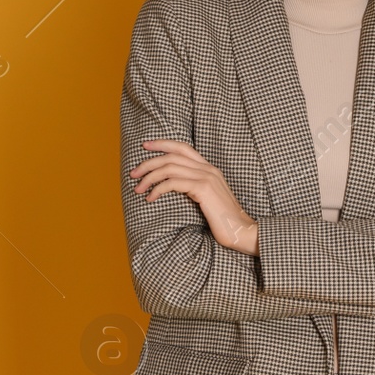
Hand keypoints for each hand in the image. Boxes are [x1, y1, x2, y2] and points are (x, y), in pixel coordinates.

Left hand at [131, 139, 259, 254]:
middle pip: (171, 156)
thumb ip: (194, 188)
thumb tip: (172, 186)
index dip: (162, 143)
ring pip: (169, 167)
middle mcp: (208, 169)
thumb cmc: (223, 220)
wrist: (241, 230)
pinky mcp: (203, 189)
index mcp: (209, 168)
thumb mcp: (207, 199)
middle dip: (148, 162)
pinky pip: (173, 183)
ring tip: (138, 189)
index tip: (145, 145)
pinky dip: (158, 189)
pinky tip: (151, 198)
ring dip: (149, 177)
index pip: (183, 147)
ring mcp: (206, 177)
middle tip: (133, 173)